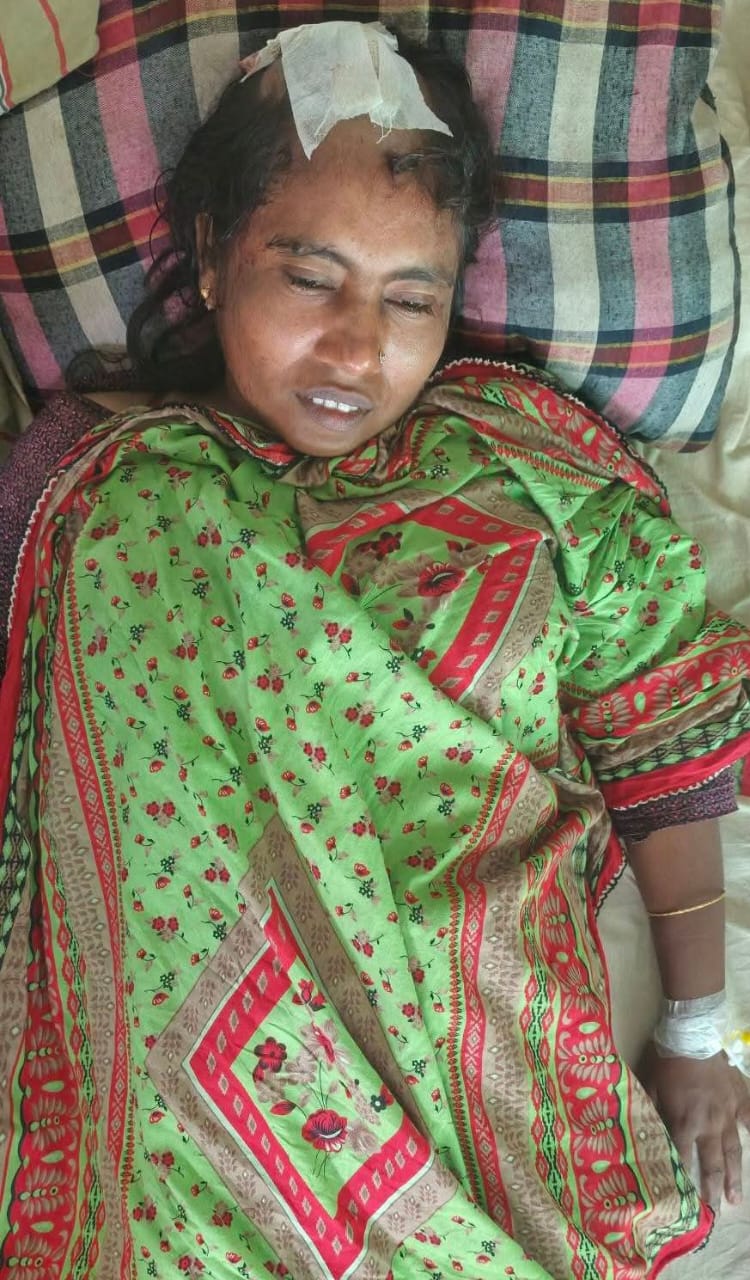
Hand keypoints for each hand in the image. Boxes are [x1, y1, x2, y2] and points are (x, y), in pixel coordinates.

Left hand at [638, 1044, 749, 1209]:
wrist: (693, 1035)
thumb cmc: (667, 1061)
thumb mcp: (650, 1086)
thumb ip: (649, 1110)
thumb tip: (639, 1129)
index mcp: (684, 1121)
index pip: (682, 1158)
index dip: (683, 1180)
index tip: (684, 1201)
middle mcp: (708, 1124)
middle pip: (712, 1163)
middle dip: (713, 1189)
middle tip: (716, 1212)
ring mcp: (728, 1114)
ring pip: (733, 1151)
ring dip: (735, 1176)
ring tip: (736, 1198)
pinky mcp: (740, 1100)